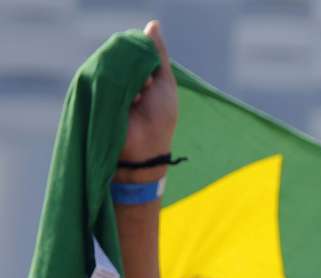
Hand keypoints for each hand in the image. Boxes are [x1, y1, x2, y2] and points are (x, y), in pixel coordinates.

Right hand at [118, 20, 177, 173]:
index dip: (145, 60)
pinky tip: (129, 101)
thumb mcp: (164, 80)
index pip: (136, 50)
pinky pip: (103, 75)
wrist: (145, 148)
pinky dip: (119, 85)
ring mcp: (107, 85)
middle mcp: (121, 79)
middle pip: (124, 55)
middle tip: (146, 89)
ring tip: (139, 98)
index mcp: (138, 75)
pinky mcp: (95, 92)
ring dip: (130, 80)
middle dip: (138, 71)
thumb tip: (153, 25)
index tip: (153, 81)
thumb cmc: (160, 118)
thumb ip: (158, 53)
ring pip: (114, 64)